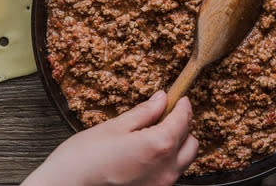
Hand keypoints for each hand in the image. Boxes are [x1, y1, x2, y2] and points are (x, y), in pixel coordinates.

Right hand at [23, 91, 198, 185]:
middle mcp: (166, 169)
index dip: (183, 105)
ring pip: (183, 161)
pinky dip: (165, 161)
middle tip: (165, 115)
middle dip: (182, 126)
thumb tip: (161, 99)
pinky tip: (145, 154)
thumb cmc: (84, 158)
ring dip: (175, 145)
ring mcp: (161, 185)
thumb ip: (144, 112)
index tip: (179, 98)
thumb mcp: (114, 126)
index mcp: (159, 145)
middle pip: (191, 143)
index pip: (183, 120)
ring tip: (152, 135)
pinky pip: (169, 174)